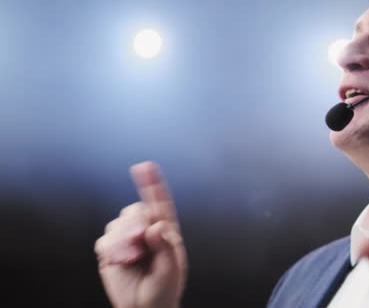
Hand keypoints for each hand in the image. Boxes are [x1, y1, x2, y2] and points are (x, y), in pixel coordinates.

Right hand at [94, 161, 186, 307]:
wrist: (144, 307)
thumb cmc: (163, 289)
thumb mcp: (171, 271)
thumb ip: (166, 248)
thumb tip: (157, 226)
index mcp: (166, 231)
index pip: (160, 203)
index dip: (152, 184)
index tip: (145, 166)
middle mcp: (146, 229)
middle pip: (135, 211)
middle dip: (135, 227)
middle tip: (140, 246)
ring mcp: (127, 238)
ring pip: (118, 224)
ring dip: (124, 242)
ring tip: (134, 260)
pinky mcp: (111, 249)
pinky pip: (105, 241)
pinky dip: (112, 252)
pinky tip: (121, 263)